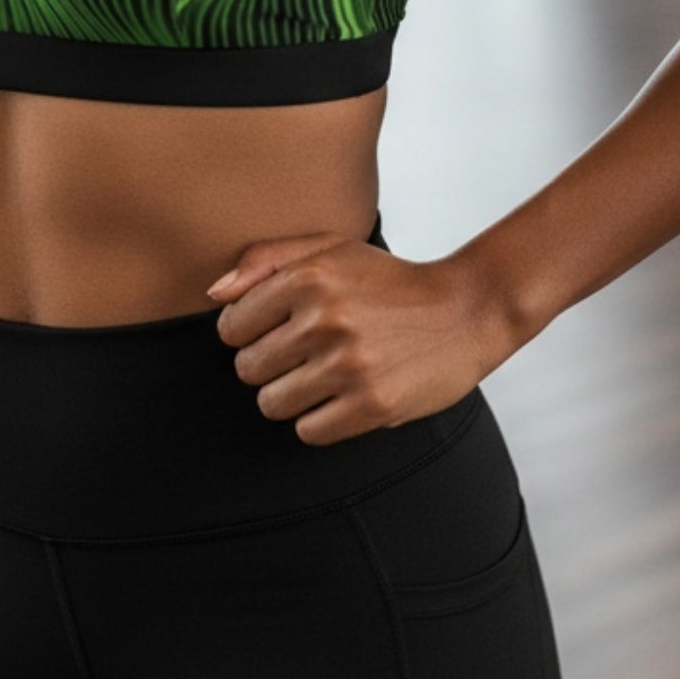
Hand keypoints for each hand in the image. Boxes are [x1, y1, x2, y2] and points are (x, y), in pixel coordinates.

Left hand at [206, 230, 512, 446]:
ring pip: (272, 404)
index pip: (232, 327)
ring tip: (323, 376)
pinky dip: (319, 420)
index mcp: (309, 277)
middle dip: (268, 366)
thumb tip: (215, 294)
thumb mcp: (331, 248)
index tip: (276, 331)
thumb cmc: (389, 281)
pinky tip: (343, 397)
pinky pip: (309, 431)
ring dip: (291, 396)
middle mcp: (324, 319)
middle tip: (304, 355)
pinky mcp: (371, 405)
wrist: (464, 310)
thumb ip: (266, 260)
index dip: (249, 333)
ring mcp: (349, 365)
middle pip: (248, 369)